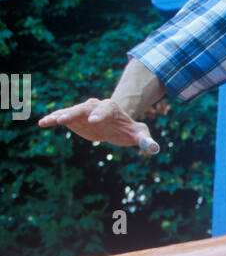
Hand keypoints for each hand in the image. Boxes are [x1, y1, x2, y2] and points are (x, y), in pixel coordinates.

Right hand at [38, 97, 159, 155]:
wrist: (115, 124)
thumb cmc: (129, 129)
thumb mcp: (139, 133)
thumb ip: (145, 139)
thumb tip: (154, 148)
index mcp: (111, 109)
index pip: (105, 110)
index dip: (100, 114)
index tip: (94, 121)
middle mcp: (95, 107)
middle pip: (84, 108)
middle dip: (74, 113)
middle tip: (64, 119)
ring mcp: (83, 112)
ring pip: (70, 112)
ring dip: (59, 116)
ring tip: (49, 121)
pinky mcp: (74, 118)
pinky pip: (62, 117)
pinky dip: (53, 119)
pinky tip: (42, 123)